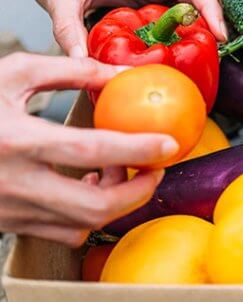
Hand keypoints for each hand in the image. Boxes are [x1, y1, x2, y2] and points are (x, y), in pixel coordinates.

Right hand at [0, 53, 177, 245]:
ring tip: (120, 172)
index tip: (168, 143)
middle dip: (138, 192)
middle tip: (156, 169)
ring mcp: (9, 209)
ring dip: (114, 203)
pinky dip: (87, 215)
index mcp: (16, 140)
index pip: (92, 151)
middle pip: (94, 206)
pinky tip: (89, 186)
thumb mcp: (14, 74)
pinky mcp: (7, 222)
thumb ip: (71, 71)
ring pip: (81, 224)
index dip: (137, 149)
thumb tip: (122, 73)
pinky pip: (61, 230)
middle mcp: (13, 182)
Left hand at [24, 0, 225, 57]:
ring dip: (201, 18)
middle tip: (223, 43)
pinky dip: (185, 21)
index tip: (219, 30)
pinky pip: (175, 3)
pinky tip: (191, 40)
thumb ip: (69, 31)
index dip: (207, 3)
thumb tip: (82, 62)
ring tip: (213, 44)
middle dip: (211, 13)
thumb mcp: (59, 1)